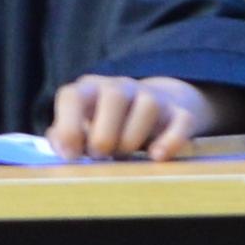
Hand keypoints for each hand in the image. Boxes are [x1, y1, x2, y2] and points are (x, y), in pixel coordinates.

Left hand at [46, 74, 207, 160]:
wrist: (154, 111)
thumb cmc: (106, 126)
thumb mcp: (81, 128)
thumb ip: (64, 138)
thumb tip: (64, 150)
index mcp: (89, 90)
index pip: (72, 96)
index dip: (69, 127)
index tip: (72, 156)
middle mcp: (120, 87)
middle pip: (114, 96)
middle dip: (104, 133)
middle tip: (102, 156)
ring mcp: (152, 97)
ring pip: (148, 105)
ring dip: (133, 137)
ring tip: (126, 154)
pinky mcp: (179, 113)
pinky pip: (181, 121)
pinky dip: (170, 140)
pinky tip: (156, 157)